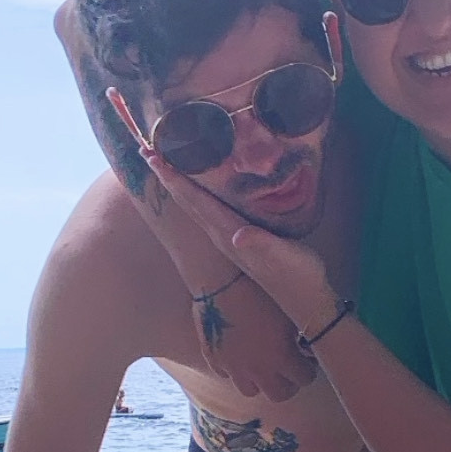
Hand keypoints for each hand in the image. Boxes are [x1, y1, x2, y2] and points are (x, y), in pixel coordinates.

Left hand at [145, 155, 333, 331]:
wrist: (304, 301)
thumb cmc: (297, 275)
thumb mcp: (284, 258)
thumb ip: (261, 246)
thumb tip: (239, 235)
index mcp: (228, 233)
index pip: (195, 200)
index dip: (175, 179)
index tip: (153, 157)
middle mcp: (221, 235)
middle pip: (187, 200)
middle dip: (167, 176)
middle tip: (145, 150)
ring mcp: (228, 238)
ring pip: (194, 205)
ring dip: (178, 184)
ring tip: (163, 163)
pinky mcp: (237, 239)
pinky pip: (207, 209)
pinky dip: (196, 193)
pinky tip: (198, 186)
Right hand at [189, 271, 316, 400]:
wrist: (221, 280)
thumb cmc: (261, 289)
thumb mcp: (290, 310)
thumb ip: (301, 332)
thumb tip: (308, 341)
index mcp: (282, 358)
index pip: (304, 379)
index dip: (309, 371)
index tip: (308, 360)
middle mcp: (258, 369)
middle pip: (279, 395)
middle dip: (288, 385)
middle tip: (290, 370)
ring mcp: (233, 367)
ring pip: (250, 391)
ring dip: (260, 382)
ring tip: (263, 366)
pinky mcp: (213, 358)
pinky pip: (226, 374)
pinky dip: (235, 370)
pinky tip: (239, 354)